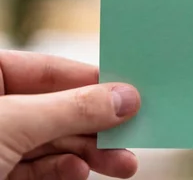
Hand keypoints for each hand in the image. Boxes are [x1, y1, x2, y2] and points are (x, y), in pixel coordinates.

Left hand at [0, 50, 140, 178]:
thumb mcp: (14, 123)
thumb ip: (71, 109)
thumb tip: (123, 98)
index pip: (48, 70)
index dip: (91, 80)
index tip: (128, 92)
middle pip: (57, 108)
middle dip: (97, 125)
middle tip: (132, 129)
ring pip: (53, 142)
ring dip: (90, 153)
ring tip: (121, 162)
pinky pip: (38, 168)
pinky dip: (63, 169)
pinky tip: (80, 170)